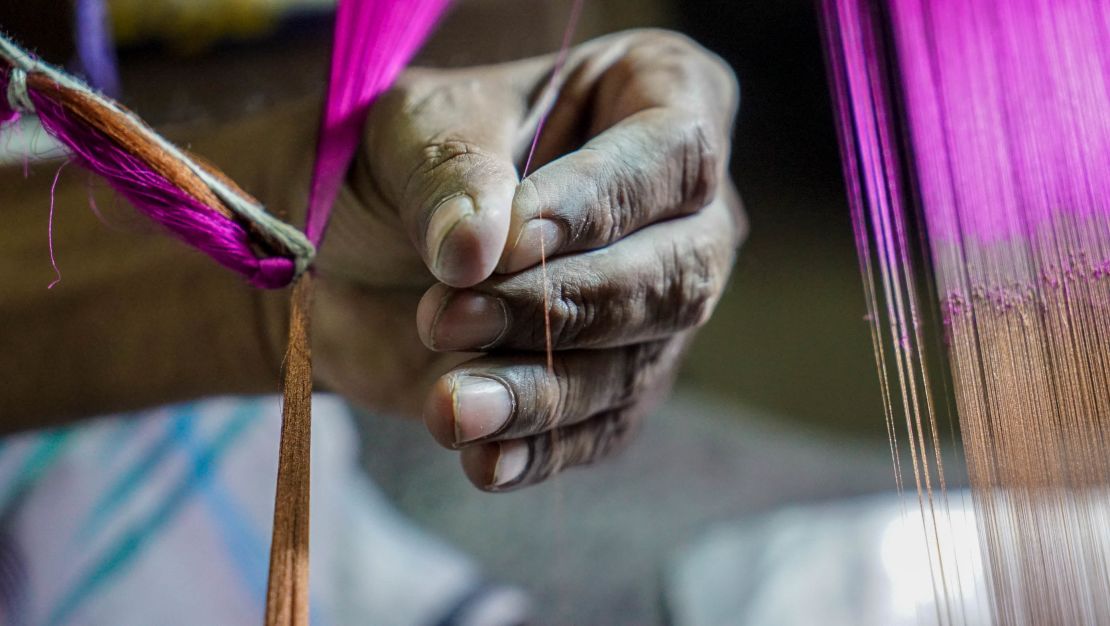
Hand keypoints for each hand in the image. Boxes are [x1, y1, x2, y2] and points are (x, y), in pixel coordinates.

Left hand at [312, 29, 744, 490]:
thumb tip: (479, 248)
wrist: (347, 252)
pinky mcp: (611, 385)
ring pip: (637, 363)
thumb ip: (450, 175)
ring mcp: (651, 305)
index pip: (675, 152)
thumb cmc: (398, 158)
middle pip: (677, 274)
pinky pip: (600, 430)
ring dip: (541, 390)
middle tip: (446, 315)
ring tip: (447, 404)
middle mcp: (678, 209)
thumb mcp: (410, 131)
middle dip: (562, 305)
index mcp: (654, 97)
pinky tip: (482, 460)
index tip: (509, 237)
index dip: (601, 202)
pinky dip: (540, 449)